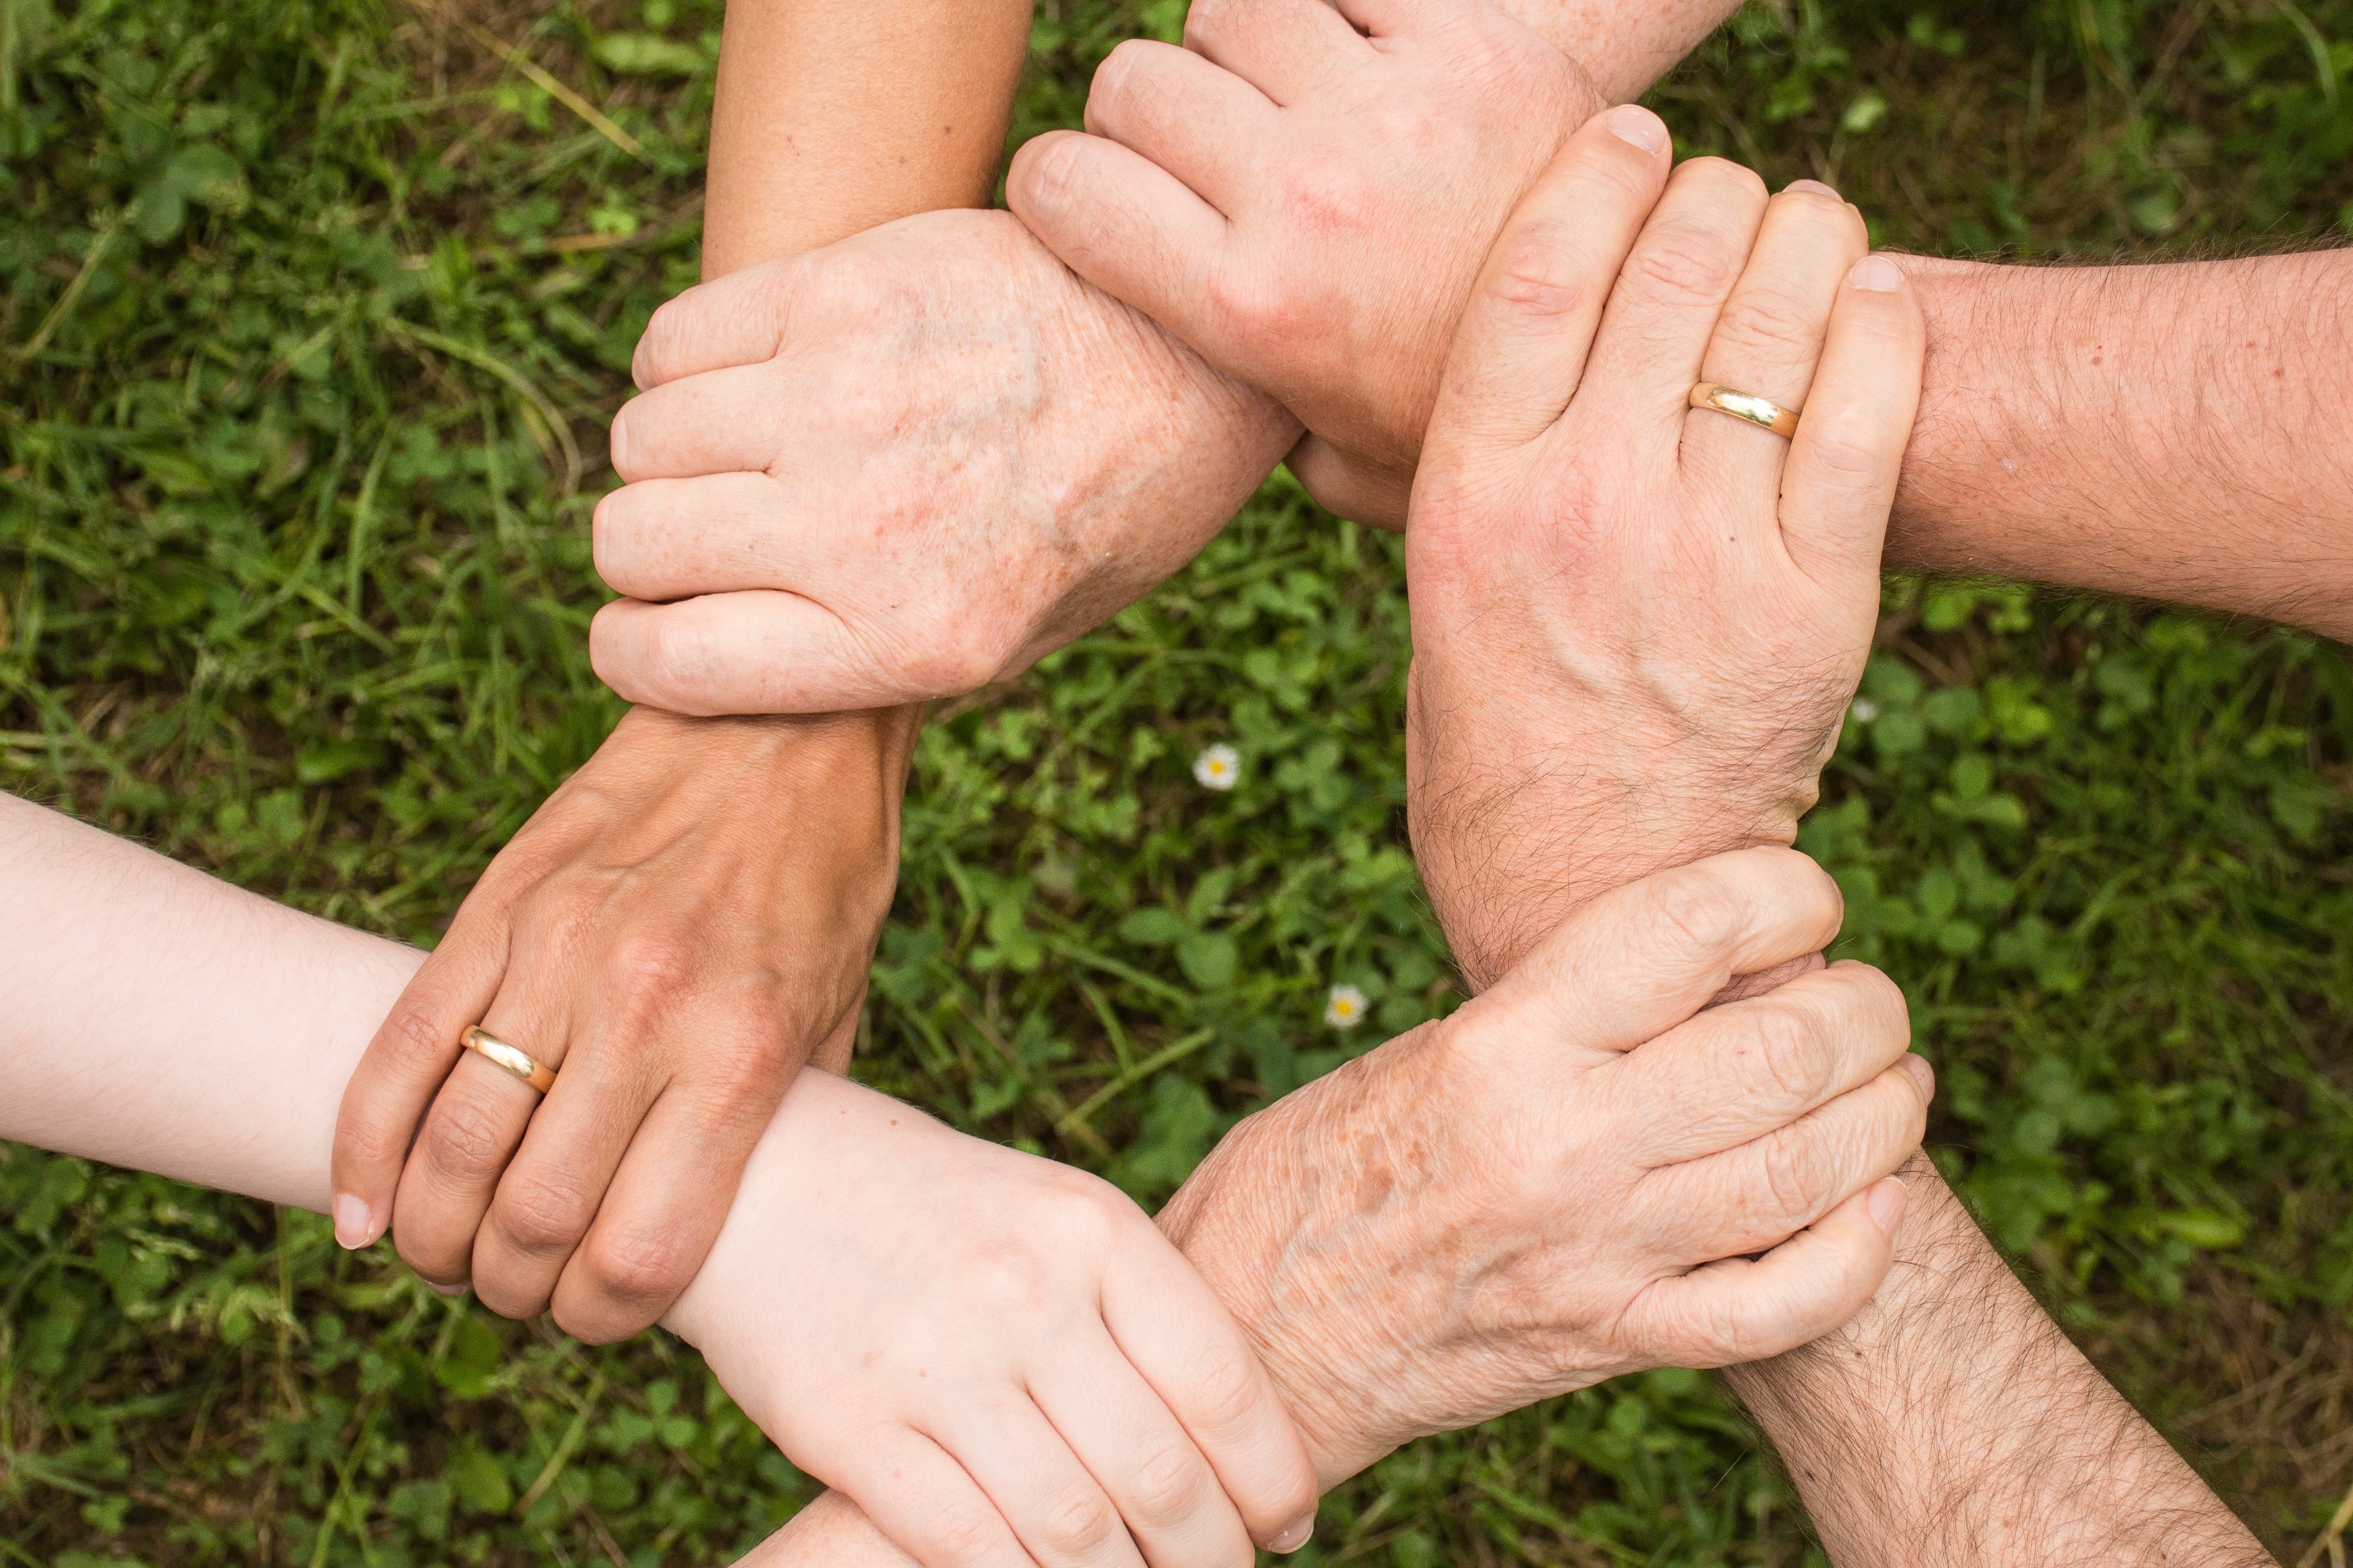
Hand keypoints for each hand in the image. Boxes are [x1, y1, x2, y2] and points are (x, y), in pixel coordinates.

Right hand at [331, 705, 912, 1340]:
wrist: (781, 724)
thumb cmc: (825, 880)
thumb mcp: (838, 1013)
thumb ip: (782, 1123)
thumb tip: (728, 1231)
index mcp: (741, 1053)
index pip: (640, 1251)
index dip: (603, 1319)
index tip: (597, 1318)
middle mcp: (644, 1010)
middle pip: (531, 1219)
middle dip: (512, 1290)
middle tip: (518, 1292)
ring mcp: (557, 955)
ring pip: (451, 1147)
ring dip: (434, 1236)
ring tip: (447, 1255)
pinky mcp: (495, 908)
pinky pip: (400, 1050)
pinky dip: (363, 1149)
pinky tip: (364, 1211)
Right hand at [587, 207, 1298, 715]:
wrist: (1196, 357)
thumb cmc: (1106, 510)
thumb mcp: (1017, 637)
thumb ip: (870, 657)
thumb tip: (718, 655)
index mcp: (914, 639)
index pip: (669, 663)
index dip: (635, 650)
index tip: (649, 630)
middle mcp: (866, 527)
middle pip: (633, 543)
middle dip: (649, 552)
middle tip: (709, 535)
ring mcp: (846, 400)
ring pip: (641, 439)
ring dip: (670, 455)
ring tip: (742, 451)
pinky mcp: (842, 291)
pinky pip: (673, 340)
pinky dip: (683, 366)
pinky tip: (751, 376)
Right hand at [664, 1067, 1319, 1567]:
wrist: (761, 1177)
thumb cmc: (938, 1212)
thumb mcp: (1053, 1218)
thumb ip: (1137, 1311)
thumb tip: (1238, 1445)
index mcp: (1091, 1229)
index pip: (1222, 1383)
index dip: (1272, 1476)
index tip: (1287, 1523)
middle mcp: (1022, 1292)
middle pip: (1159, 1474)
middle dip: (1210, 1558)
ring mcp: (934, 1362)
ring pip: (1074, 1530)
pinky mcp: (847, 1426)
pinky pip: (966, 1546)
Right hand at [1007, 0, 1596, 526]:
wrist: (1643, 352)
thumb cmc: (1467, 417)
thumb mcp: (1335, 461)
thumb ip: (1238, 422)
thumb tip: (1165, 396)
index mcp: (1251, 307)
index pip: (1061, 185)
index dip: (1061, 186)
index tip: (1096, 202)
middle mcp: (1305, 197)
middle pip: (1134, 83)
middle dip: (1149, 118)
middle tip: (1205, 160)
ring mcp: (1390, 111)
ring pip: (1227, 9)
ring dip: (1241, 48)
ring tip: (1286, 102)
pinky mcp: (1471, 42)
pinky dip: (1336, 9)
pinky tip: (1362, 64)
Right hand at [1158, 848, 1928, 1481]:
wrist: (1255, 1337)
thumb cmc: (1317, 1172)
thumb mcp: (1419, 1054)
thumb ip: (1552, 1017)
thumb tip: (1692, 970)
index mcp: (1501, 1046)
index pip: (1690, 926)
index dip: (1786, 891)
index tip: (1804, 897)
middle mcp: (1561, 1144)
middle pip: (1784, 1048)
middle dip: (1865, 1008)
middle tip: (1866, 999)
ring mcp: (1599, 1254)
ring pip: (1811, 1171)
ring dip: (1886, 1114)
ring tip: (1894, 1083)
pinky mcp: (1613, 1343)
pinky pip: (1782, 1305)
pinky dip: (1857, 1252)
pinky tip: (1875, 1204)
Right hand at [1402, 108, 1925, 989]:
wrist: (1596, 901)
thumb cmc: (1497, 750)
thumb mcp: (1431, 604)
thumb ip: (1445, 480)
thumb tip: (1443, 362)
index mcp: (1469, 499)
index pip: (1536, 270)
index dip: (1596, 173)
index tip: (1632, 138)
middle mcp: (1582, 508)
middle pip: (1668, 266)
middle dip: (1711, 195)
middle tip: (1726, 196)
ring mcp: (1705, 552)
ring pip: (1777, 315)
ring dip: (1804, 235)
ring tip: (1805, 227)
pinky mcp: (1816, 602)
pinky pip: (1870, 408)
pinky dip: (1880, 324)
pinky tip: (1870, 298)